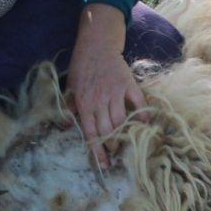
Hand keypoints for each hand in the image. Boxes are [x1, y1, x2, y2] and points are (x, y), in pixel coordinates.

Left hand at [69, 9, 145, 168]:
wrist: (97, 46)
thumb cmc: (82, 68)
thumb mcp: (71, 87)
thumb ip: (70, 107)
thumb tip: (66, 126)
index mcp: (84, 103)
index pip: (90, 133)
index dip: (98, 151)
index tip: (105, 165)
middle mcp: (99, 100)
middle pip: (108, 130)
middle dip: (113, 145)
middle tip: (117, 153)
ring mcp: (115, 92)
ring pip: (122, 120)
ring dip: (125, 134)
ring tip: (128, 142)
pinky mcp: (128, 84)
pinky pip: (138, 102)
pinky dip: (143, 114)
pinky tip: (145, 123)